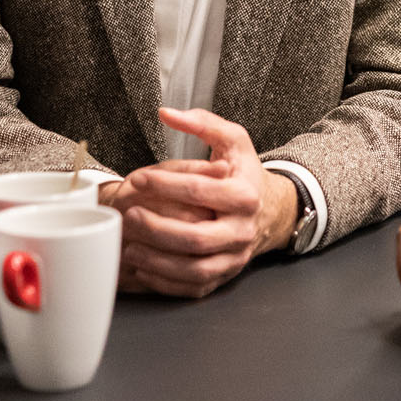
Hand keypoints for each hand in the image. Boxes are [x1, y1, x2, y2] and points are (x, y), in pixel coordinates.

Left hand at [98, 108, 292, 297]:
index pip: (201, 190)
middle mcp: (242, 231)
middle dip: (157, 229)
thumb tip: (167, 113)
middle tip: (129, 216)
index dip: (166, 184)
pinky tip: (143, 268)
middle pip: (197, 237)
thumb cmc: (244, 174)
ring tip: (129, 247)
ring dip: (157, 261)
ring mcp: (234, 258)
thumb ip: (202, 123)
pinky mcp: (224, 277)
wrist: (271, 211)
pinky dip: (165, 282)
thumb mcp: (233, 141)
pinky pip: (193, 287)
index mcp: (245, 195)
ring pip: (194, 269)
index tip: (138, 178)